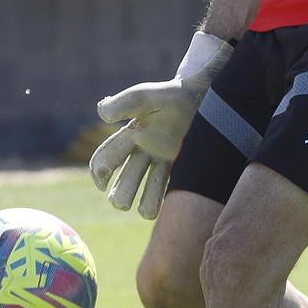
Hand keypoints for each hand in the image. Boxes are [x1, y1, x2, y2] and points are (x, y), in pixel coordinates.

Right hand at [89, 32, 233, 217]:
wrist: (208, 97)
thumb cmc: (175, 95)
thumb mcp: (148, 96)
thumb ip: (125, 102)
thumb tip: (102, 115)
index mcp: (131, 135)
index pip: (105, 158)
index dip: (99, 173)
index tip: (103, 184)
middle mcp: (145, 152)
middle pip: (125, 182)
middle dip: (121, 194)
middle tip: (121, 203)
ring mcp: (164, 162)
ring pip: (148, 193)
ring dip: (145, 205)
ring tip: (146, 211)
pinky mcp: (184, 169)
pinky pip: (172, 192)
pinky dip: (167, 203)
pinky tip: (171, 207)